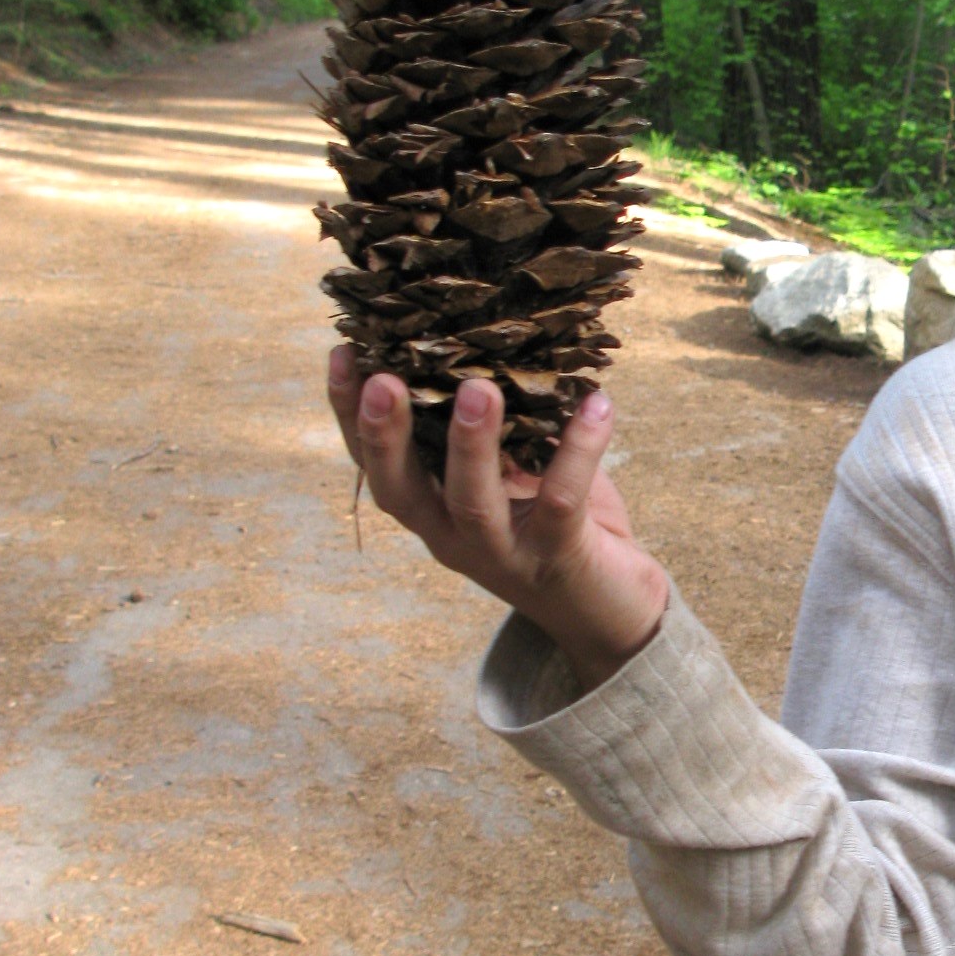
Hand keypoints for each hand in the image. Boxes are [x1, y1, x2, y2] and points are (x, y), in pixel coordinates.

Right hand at [327, 348, 669, 691]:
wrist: (610, 611)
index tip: (344, 352)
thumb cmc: (556, 525)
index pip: (374, 463)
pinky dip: (579, 448)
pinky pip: (561, 499)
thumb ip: (493, 427)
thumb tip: (486, 344)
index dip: (350, 414)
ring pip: (472, 501)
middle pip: (401, 490)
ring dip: (471, 444)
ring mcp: (502, 553)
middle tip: (384, 380)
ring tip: (478, 389)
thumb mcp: (514, 472)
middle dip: (386, 435)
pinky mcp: (556, 558)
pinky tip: (598, 404)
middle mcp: (452, 536)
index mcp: (431, 510)